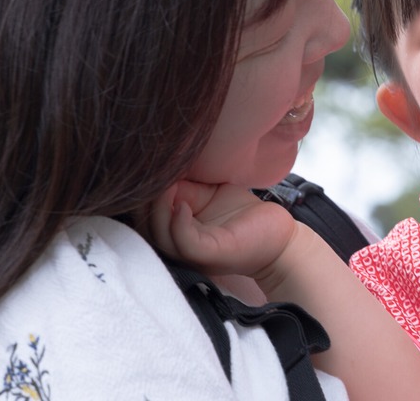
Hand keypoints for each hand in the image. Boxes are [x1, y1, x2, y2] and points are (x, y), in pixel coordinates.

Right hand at [143, 180, 297, 282]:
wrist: (278, 233)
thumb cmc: (243, 213)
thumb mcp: (208, 191)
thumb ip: (184, 183)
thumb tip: (162, 165)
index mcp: (176, 229)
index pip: (144, 215)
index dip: (141, 193)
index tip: (147, 168)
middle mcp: (180, 245)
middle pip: (146, 227)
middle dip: (143, 201)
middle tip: (152, 176)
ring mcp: (195, 253)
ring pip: (161, 237)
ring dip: (158, 211)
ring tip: (164, 187)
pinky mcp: (211, 254)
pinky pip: (186, 243)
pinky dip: (178, 224)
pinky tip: (183, 205)